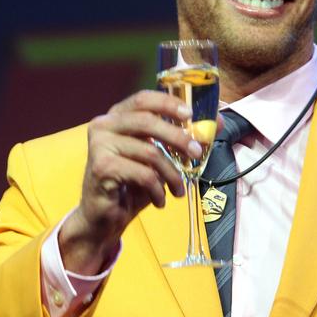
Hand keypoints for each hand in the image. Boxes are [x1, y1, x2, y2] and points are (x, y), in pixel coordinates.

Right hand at [59, 90, 203, 273]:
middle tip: (197, 152)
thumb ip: (180, 139)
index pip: (143, 99)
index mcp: (117, 117)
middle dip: (178, 137)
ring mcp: (99, 145)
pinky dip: (157, 190)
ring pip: (149, 152)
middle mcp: (104, 126)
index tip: (190, 115)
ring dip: (171, 174)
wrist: (104, 218)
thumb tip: (217, 123)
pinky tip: (160, 201)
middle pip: (147, 121)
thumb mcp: (159, 159)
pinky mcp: (102, 167)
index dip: (168, 103)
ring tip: (178, 190)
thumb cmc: (131, 185)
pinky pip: (142, 174)